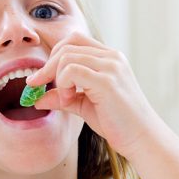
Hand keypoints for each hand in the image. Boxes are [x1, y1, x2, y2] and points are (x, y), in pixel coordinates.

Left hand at [27, 31, 158, 158]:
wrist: (141, 138)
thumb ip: (62, 98)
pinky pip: (71, 71)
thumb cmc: (116, 122)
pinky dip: (63, 84)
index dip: (52, 56)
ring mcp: (111, 67)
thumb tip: (37, 99)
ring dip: (56, 78)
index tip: (38, 79)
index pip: (74, 40)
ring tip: (66, 98)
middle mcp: (111, 57)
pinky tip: (69, 99)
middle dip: (46, 67)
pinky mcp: (107, 81)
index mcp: (108, 58)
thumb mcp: (83, 106)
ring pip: (66, 57)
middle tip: (37, 86)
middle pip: (66, 45)